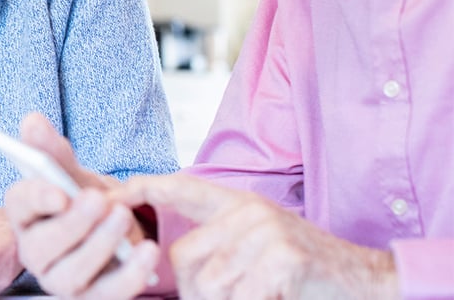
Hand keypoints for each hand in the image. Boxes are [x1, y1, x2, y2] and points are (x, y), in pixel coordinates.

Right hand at [2, 113, 159, 298]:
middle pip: (41, 246)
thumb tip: (32, 121)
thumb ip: (54, 152)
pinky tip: (147, 253)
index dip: (36, 198)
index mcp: (25, 215)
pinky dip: (129, 276)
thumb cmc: (86, 201)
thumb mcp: (74, 175)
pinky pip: (106, 294)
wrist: (118, 230)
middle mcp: (35, 251)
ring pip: (70, 274)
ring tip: (123, 218)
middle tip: (99, 201)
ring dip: (99, 246)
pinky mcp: (91, 298)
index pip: (19, 205)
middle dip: (71, 224)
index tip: (59, 191)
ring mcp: (61, 279)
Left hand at [115, 173, 397, 298]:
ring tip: (257, 295)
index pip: (181, 188)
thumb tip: (167, 265)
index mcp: (238, 204)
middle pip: (185, 257)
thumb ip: (216, 245)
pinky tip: (275, 298)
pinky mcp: (285, 258)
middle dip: (195, 291)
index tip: (112, 195)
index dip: (143, 188)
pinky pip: (242, 296)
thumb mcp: (255, 245)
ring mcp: (268, 232)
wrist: (363, 281)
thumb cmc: (300, 271)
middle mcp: (249, 211)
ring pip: (211, 283)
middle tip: (229, 297)